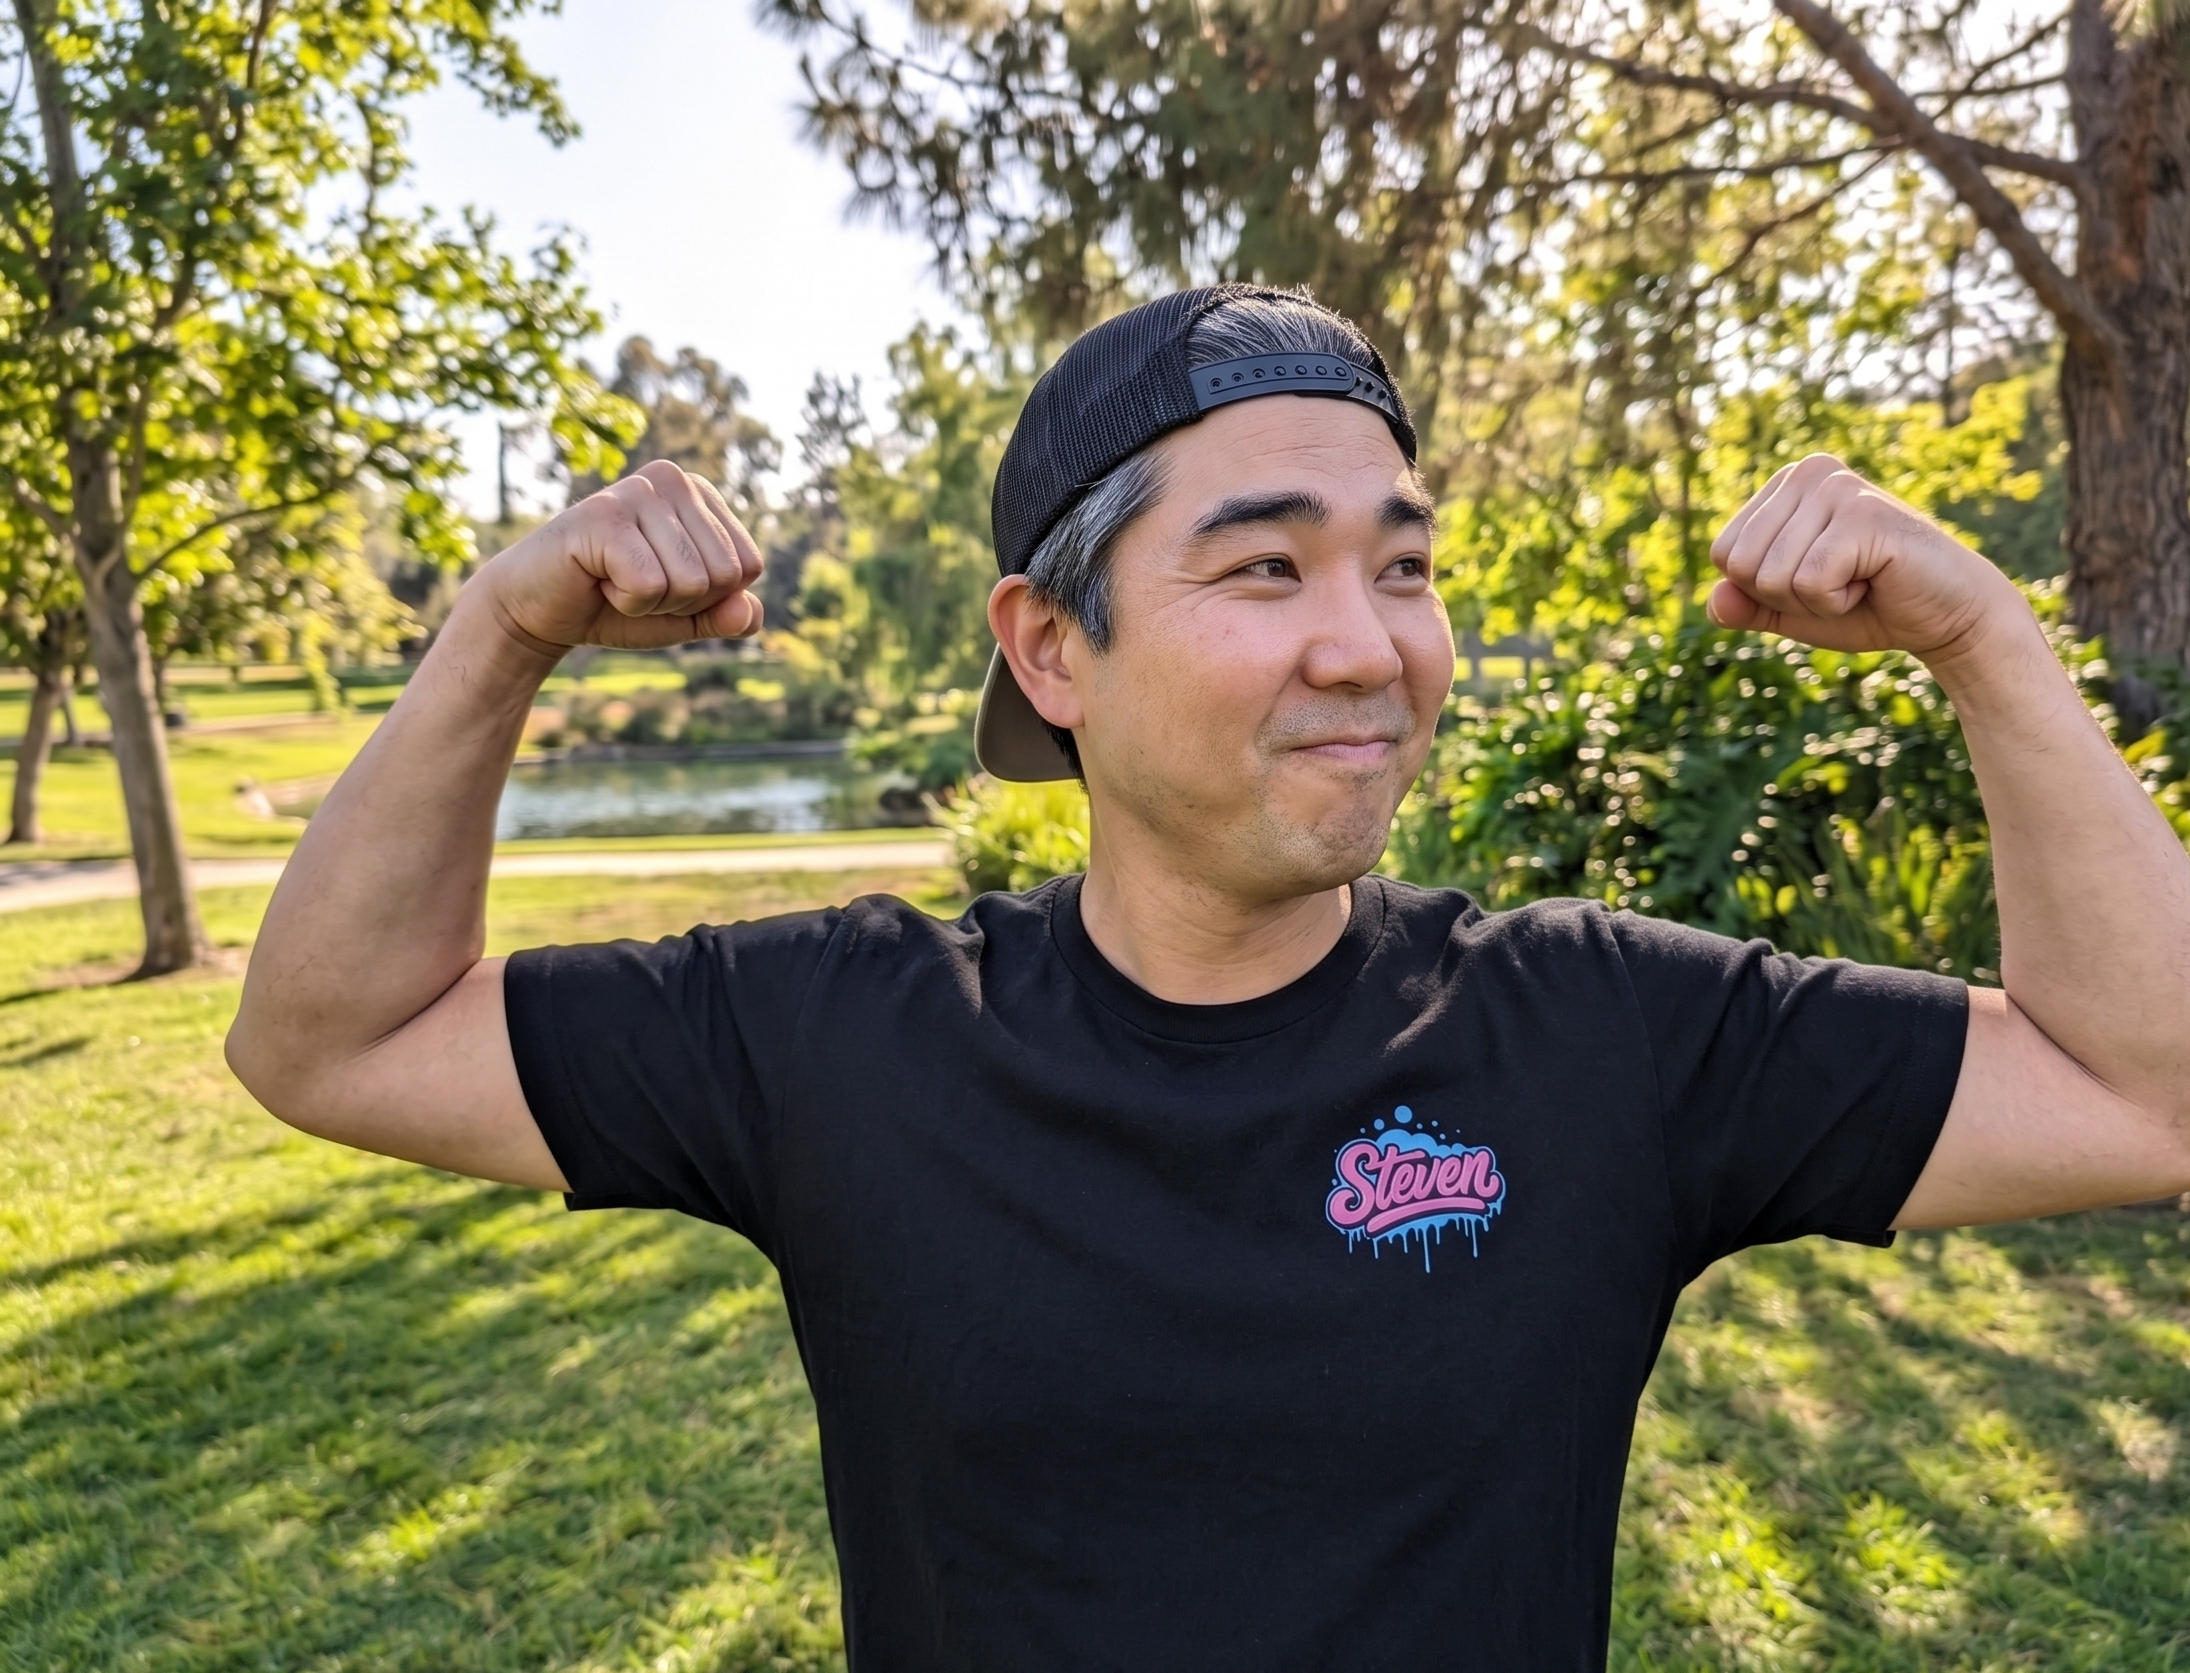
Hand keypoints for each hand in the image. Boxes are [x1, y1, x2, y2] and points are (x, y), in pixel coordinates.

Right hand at [473, 460, 764, 654]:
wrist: (537, 609)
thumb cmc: (615, 605)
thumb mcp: (683, 617)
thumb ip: (725, 617)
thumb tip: (751, 614)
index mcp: (700, 494)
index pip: (748, 566)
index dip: (709, 597)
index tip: (663, 583)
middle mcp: (674, 479)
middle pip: (724, 576)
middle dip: (681, 601)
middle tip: (634, 584)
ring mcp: (638, 490)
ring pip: (690, 583)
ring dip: (651, 603)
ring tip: (614, 579)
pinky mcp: (605, 515)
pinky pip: (650, 586)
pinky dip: (626, 602)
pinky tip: (597, 579)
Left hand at [1707, 454, 2020, 661]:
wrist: (1946, 616)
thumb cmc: (1868, 606)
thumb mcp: (1791, 610)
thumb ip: (1745, 606)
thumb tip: (1714, 600)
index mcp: (1784, 484)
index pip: (1723, 554)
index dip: (1763, 589)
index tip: (1815, 579)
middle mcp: (1807, 472)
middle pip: (1741, 565)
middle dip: (1786, 596)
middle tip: (1842, 582)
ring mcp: (1836, 487)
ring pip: (1773, 576)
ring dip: (1815, 600)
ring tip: (1860, 579)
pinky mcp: (1862, 513)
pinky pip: (1809, 581)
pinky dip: (1837, 601)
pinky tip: (1875, 580)